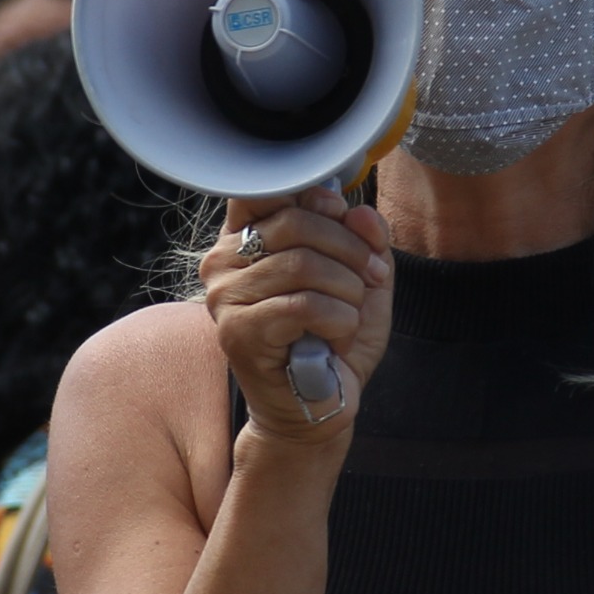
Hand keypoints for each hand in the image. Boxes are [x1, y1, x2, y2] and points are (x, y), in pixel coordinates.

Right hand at [202, 187, 394, 441]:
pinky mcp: (239, 332)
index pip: (267, 188)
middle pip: (296, 222)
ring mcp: (225, 297)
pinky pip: (304, 305)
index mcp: (244, 238)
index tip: (344, 221)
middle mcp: (222, 261)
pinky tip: (336, 338)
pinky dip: (338, 320)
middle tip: (370, 279)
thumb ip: (363, 236)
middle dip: (350, 249)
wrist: (320, 404)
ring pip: (304, 264)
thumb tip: (360, 211)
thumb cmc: (333, 338)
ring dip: (348, 290)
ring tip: (351, 313)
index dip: (316, 199)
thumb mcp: (360, 276)